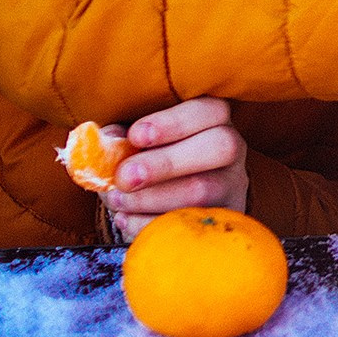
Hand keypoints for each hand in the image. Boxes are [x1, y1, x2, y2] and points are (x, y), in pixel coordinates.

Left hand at [101, 97, 248, 242]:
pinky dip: (150, 225)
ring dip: (151, 198)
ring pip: (204, 192)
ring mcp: (232, 187)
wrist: (168, 200)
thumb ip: (121, 138)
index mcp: (214, 120)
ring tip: (117, 200)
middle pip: (220, 147)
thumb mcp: (137, 142)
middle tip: (125, 177)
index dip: (174, 122)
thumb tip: (104, 140)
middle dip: (166, 163)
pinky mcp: (223, 220)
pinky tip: (126, 219)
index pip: (211, 110)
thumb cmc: (152, 159)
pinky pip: (193, 226)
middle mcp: (232, 150)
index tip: (135, 136)